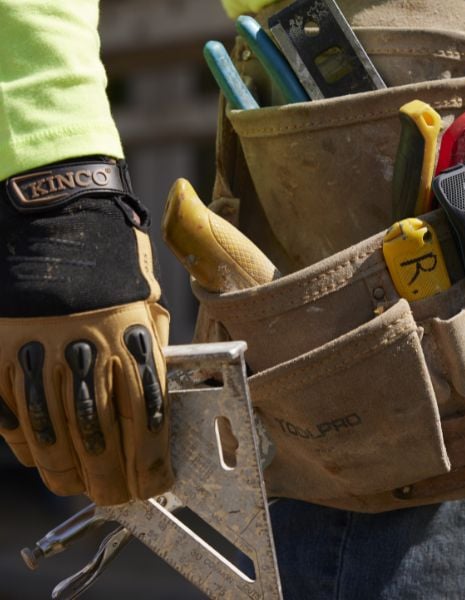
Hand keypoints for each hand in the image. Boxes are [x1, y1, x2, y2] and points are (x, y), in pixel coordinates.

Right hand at [0, 158, 171, 504]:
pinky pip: (12, 413)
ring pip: (54, 434)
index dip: (150, 462)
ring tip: (78, 485)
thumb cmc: (114, 266)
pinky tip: (39, 458)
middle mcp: (86, 351)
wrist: (57, 220)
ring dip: (69, 471)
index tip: (153, 485)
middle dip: (111, 479)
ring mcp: (38, 352)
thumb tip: (149, 416)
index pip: (145, 419)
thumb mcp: (147, 308)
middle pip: (101, 437)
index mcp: (132, 340)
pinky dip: (26, 443)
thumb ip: (146, 359)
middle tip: (115, 497)